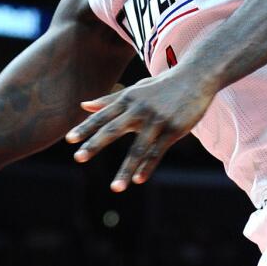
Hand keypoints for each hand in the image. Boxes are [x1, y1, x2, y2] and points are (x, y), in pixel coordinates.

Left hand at [65, 69, 217, 191]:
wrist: (196, 77)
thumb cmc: (162, 85)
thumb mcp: (136, 89)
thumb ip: (110, 100)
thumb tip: (83, 105)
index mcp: (129, 99)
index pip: (103, 115)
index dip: (86, 127)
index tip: (70, 139)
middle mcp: (140, 109)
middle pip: (114, 129)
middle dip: (95, 144)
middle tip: (78, 158)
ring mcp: (157, 120)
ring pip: (138, 149)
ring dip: (126, 169)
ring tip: (115, 188)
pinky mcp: (174, 129)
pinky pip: (158, 152)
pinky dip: (148, 167)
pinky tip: (138, 180)